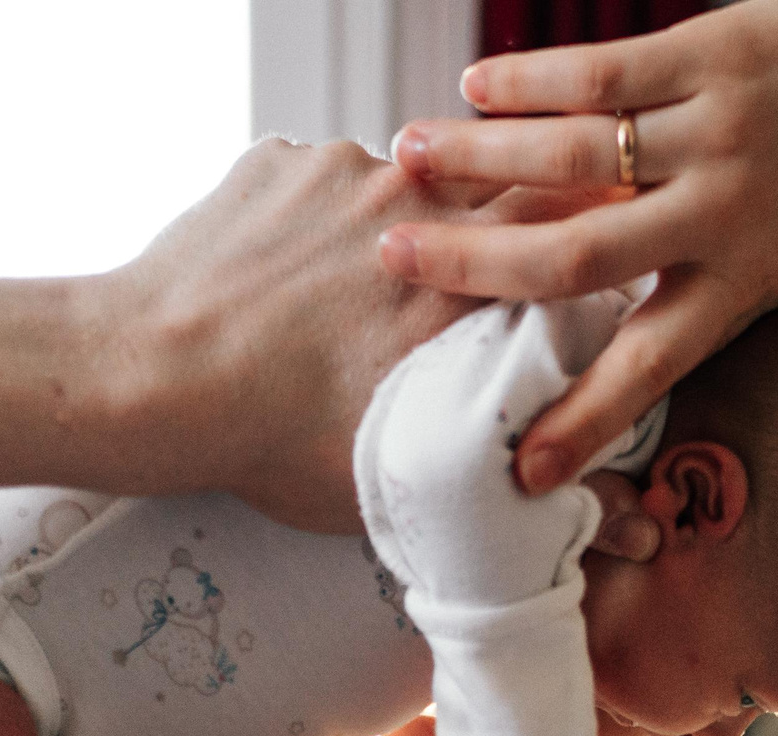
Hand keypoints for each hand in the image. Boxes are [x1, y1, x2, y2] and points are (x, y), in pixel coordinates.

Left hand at [89, 141, 619, 528]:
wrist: (148, 381)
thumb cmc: (272, 445)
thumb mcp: (411, 485)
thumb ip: (518, 477)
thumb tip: (629, 533)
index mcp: (470, 289)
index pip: (566, 229)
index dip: (565, 246)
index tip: (561, 267)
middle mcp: (425, 211)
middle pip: (492, 188)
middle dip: (478, 229)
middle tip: (441, 280)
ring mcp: (347, 172)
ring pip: (398, 187)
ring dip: (384, 229)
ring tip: (336, 295)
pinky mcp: (281, 160)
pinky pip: (320, 179)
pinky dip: (311, 218)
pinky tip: (279, 275)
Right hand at [381, 0, 777, 491]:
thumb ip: (702, 299)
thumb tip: (611, 345)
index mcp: (741, 282)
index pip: (648, 365)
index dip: (583, 421)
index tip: (520, 471)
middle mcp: (725, 214)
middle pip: (580, 255)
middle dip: (476, 261)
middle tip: (392, 260)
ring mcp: (718, 130)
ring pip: (576, 151)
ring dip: (480, 154)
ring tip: (407, 157)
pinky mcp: (715, 51)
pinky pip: (605, 71)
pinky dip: (532, 79)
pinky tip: (476, 87)